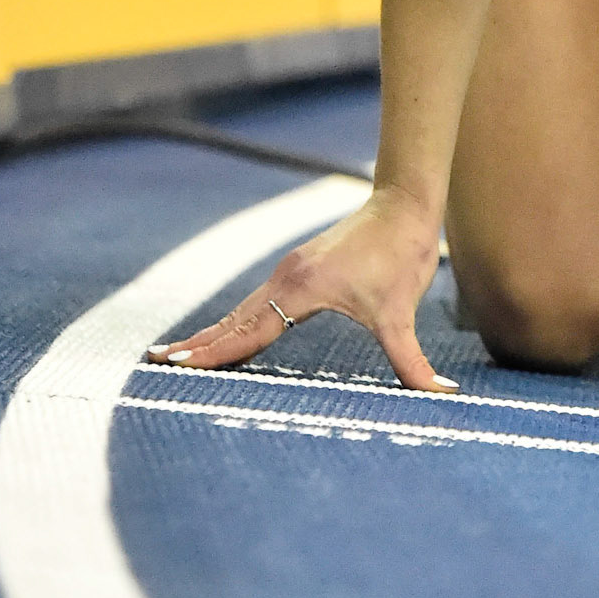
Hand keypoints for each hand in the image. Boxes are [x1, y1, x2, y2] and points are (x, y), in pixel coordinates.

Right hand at [146, 186, 456, 392]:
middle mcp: (287, 278)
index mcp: (303, 289)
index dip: (216, 353)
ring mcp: (289, 271)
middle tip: (156, 366)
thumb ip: (414, 361)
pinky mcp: (298, 268)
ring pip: (241, 309)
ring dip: (211, 333)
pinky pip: (255, 301)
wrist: (406, 203)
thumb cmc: (403, 253)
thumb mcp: (403, 313)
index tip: (179, 367)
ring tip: (174, 354)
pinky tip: (223, 333)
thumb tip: (442, 394)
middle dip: (198, 346)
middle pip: (234, 320)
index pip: (250, 330)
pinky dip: (233, 320)